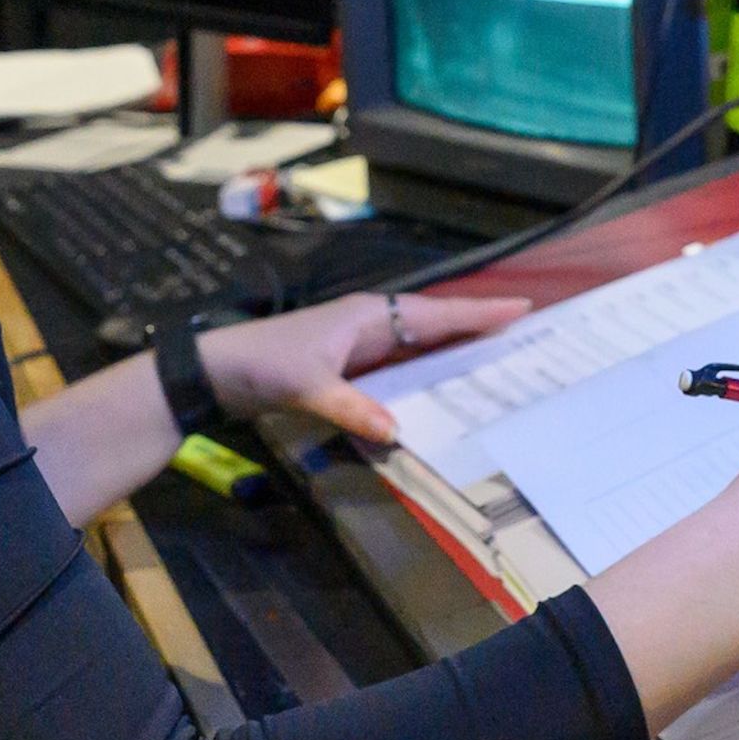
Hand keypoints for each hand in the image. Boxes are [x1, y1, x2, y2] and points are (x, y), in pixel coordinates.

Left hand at [193, 289, 533, 443]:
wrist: (215, 372)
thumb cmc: (260, 364)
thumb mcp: (307, 386)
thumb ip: (351, 406)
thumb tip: (395, 431)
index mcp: (366, 316)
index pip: (434, 314)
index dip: (478, 312)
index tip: (521, 308)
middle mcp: (368, 325)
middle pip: (434, 326)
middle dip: (476, 329)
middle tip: (523, 336)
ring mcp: (358, 347)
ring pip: (419, 347)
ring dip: (453, 353)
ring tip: (496, 363)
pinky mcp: (347, 369)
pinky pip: (399, 368)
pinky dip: (425, 375)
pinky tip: (439, 394)